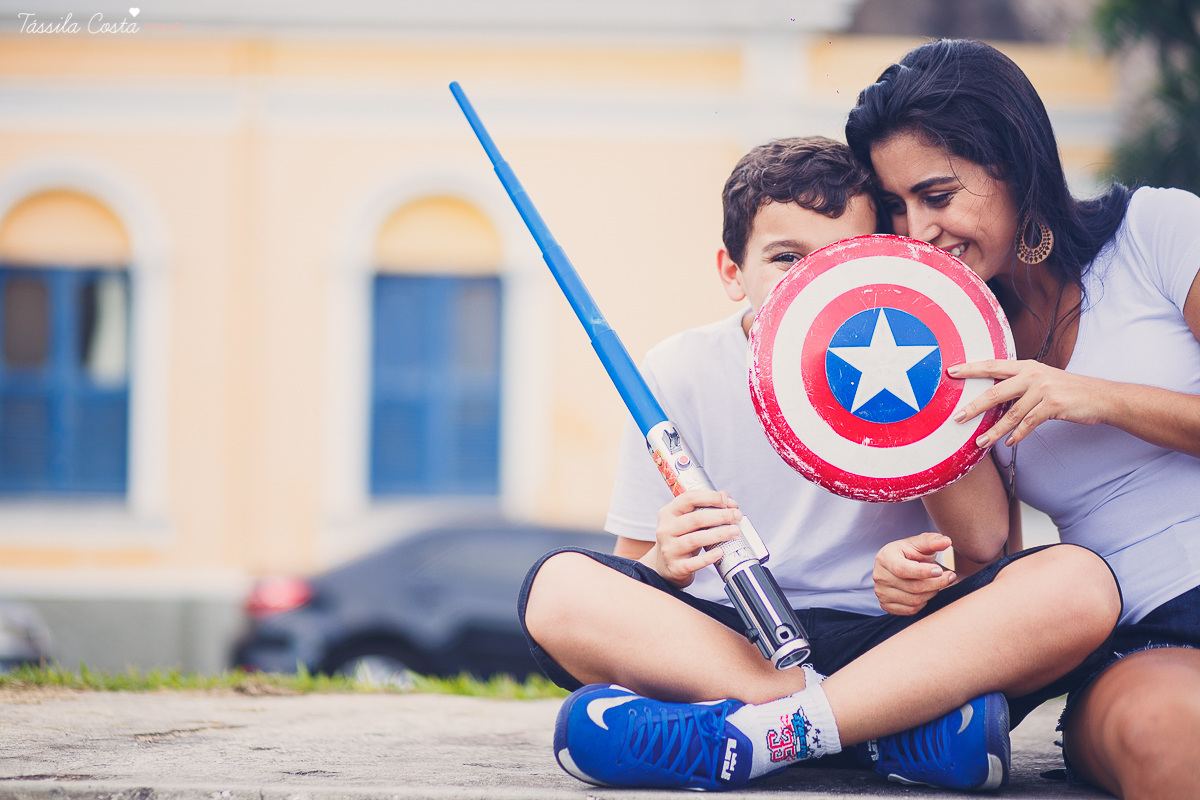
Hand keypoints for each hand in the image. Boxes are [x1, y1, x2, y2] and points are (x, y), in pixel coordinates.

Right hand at [653, 490, 742, 588]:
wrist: (664, 565)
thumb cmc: (680, 538)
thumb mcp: (686, 520)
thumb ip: (705, 507)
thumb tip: (728, 499)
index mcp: (668, 513)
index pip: (688, 498)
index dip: (709, 497)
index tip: (726, 501)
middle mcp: (666, 530)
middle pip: (695, 519)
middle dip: (720, 516)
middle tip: (736, 516)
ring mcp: (669, 549)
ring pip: (696, 539)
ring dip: (719, 534)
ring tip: (735, 531)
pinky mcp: (676, 567)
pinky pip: (694, 562)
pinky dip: (709, 557)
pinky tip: (720, 552)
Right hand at [873, 532, 957, 615]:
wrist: (901, 565)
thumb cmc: (912, 553)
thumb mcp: (921, 543)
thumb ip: (933, 541)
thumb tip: (947, 541)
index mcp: (885, 557)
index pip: (902, 569)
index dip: (923, 572)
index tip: (940, 570)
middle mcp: (879, 576)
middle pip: (912, 587)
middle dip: (936, 583)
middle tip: (950, 576)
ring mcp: (881, 592)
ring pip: (914, 600)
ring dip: (932, 593)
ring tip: (939, 583)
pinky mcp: (886, 605)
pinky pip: (910, 610)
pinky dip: (923, 603)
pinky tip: (927, 592)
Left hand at [948, 359, 1108, 448]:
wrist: (1100, 396)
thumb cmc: (1066, 389)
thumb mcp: (1041, 379)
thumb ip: (1018, 384)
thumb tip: (991, 397)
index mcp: (1026, 366)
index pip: (992, 365)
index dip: (970, 368)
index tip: (951, 372)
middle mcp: (1032, 375)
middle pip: (995, 392)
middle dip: (974, 406)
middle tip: (957, 418)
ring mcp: (1043, 389)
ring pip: (1011, 414)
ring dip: (995, 431)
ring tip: (980, 442)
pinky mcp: (1053, 405)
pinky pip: (1029, 423)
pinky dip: (1017, 435)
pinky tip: (1009, 443)